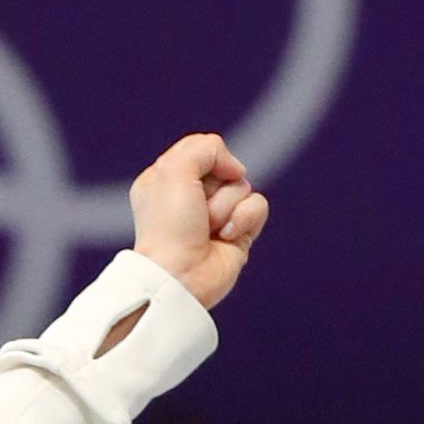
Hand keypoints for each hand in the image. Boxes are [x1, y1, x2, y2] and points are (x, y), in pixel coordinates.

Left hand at [129, 132, 267, 309]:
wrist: (179, 275)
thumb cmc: (168, 226)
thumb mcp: (173, 170)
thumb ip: (205, 148)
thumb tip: (236, 169)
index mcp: (165, 179)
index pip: (202, 150)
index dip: (205, 161)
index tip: (190, 180)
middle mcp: (189, 196)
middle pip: (226, 168)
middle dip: (216, 187)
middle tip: (197, 210)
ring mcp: (215, 215)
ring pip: (244, 187)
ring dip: (226, 206)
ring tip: (208, 228)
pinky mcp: (238, 232)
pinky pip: (258, 206)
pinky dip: (244, 219)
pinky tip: (225, 237)